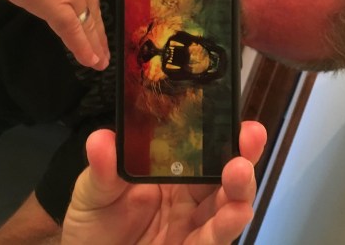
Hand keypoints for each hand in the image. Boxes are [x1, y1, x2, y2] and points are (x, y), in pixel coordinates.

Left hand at [62, 122, 266, 244]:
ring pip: (225, 203)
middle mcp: (187, 195)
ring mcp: (192, 224)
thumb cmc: (93, 224)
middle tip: (251, 135)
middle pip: (222, 171)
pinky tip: (238, 211)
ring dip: (239, 188)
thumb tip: (102, 139)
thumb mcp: (92, 192)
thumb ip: (102, 169)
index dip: (219, 129)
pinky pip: (212, 239)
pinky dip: (226, 225)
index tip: (231, 112)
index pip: (200, 146)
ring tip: (241, 171)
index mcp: (169, 170)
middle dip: (241, 152)